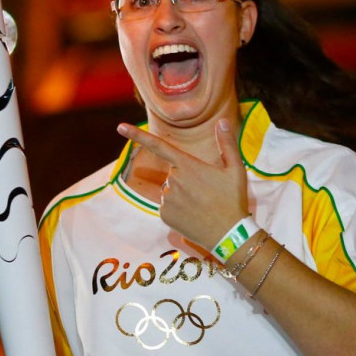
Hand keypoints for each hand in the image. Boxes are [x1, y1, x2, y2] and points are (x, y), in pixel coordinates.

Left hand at [118, 118, 248, 249]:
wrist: (228, 234)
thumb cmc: (232, 199)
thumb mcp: (235, 169)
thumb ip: (226, 143)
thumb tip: (222, 121)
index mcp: (187, 165)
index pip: (158, 145)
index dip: (138, 135)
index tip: (120, 127)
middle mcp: (173, 180)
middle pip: (173, 173)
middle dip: (186, 178)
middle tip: (206, 191)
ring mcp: (167, 199)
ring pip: (170, 190)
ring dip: (182, 194)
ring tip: (201, 205)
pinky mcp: (164, 215)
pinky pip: (167, 205)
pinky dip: (177, 208)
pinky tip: (193, 214)